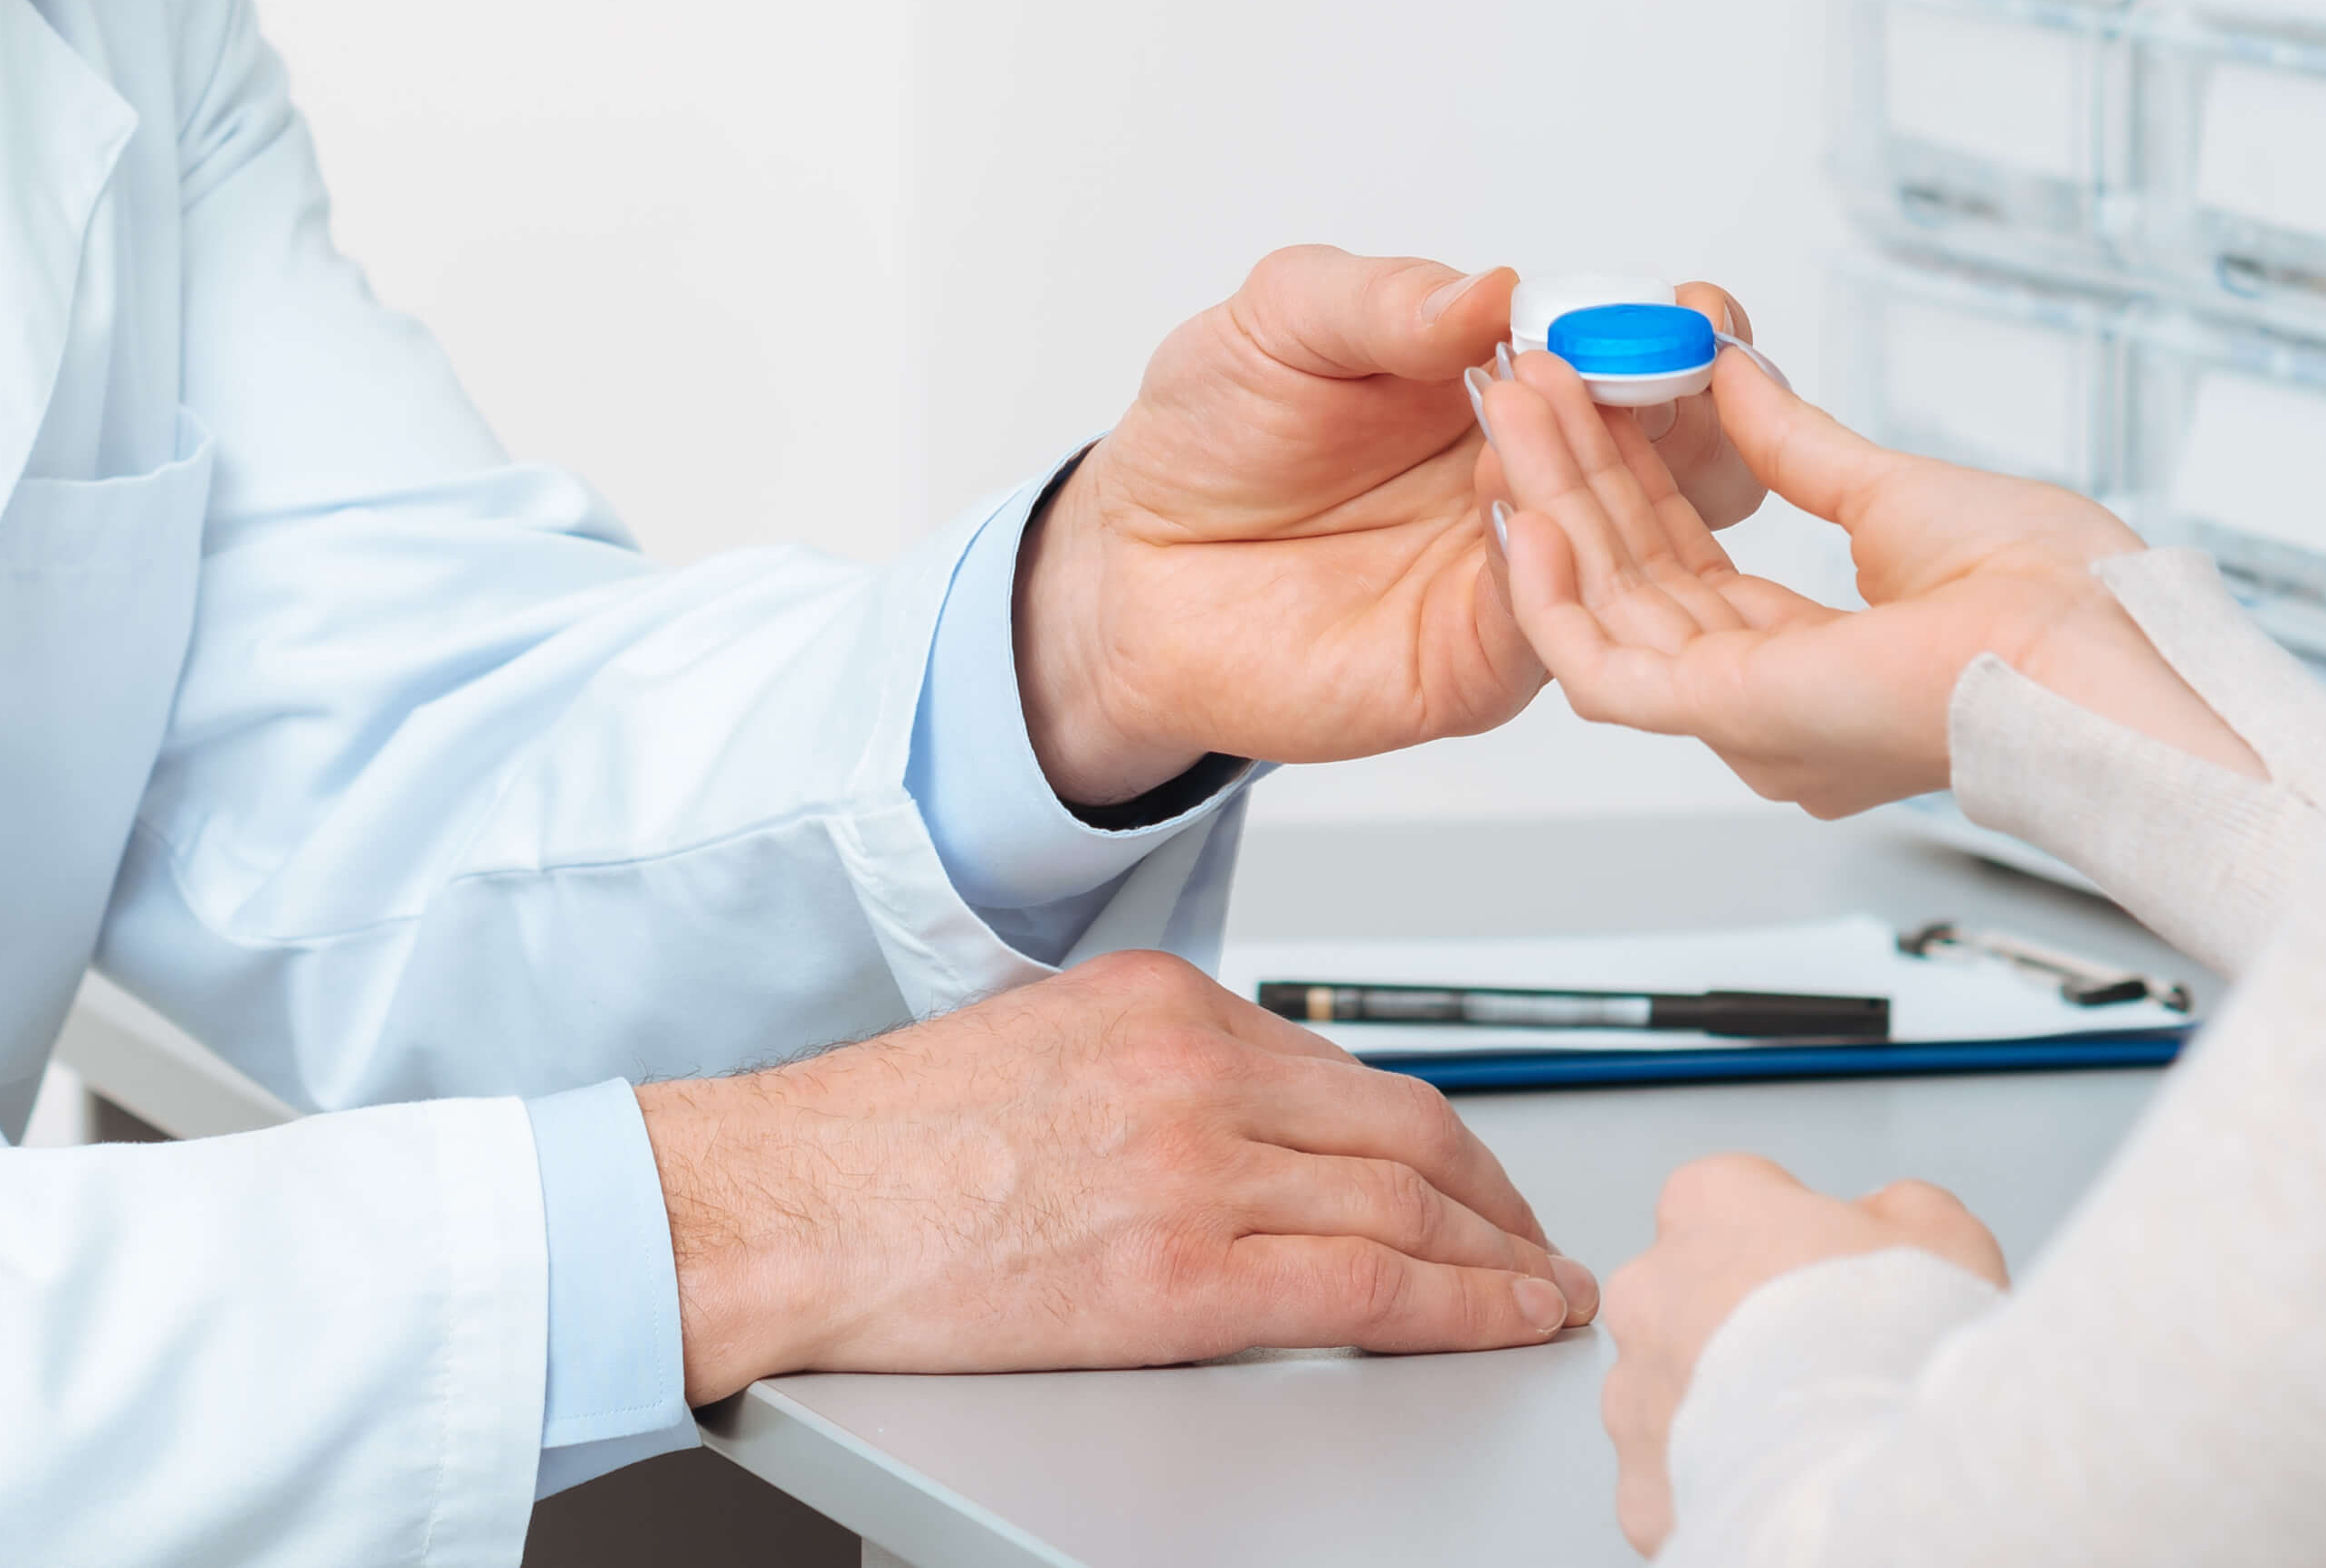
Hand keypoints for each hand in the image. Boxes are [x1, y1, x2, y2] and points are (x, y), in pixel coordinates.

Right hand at [642, 950, 1595, 1394]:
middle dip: (1496, 1191)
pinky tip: (1502, 1322)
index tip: (1472, 1171)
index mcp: (1162, 1003)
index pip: (1343, 1068)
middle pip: (1405, 1126)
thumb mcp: (1037, 1047)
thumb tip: (1232, 1122)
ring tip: (1540, 1292)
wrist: (785, 1205)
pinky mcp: (1178, 1274)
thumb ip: (1146, 1072)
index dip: (1437, 1131)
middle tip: (1538, 1238)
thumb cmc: (877, 1147)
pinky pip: (1366, 1286)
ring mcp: (1194, 1167)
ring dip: (1500, 1257)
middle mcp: (1195, 1067)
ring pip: (1407, 1204)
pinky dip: (1460, 1305)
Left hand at [1017, 252, 1765, 799]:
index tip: (1683, 311)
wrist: (1136, 569)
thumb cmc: (1216, 429)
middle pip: (1683, 453)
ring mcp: (1524, 570)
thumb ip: (1387, 302)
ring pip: (1639, 544)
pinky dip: (1551, 571)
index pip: (1641, 350)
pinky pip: (1554, 627)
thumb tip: (1496, 287)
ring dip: (1619, 479)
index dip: (1675, 329)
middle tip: (1649, 367)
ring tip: (1545, 424)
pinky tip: (1512, 515)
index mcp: (1517, 377)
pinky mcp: (1482, 660)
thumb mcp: (1282, 321)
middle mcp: (1544, 475)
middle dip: (1689, 407)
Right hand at [1486, 344, 2246, 815]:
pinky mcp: (1732, 715)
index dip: (1628, 486)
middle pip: (1636, 587)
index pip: (1689, 576)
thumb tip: (1732, 376)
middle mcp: (1772, 714)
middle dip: (1574, 480)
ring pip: (1607, 613)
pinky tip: (1526, 513)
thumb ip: (1797, 449)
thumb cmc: (2050, 597)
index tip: (1585, 405)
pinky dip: (1549, 597)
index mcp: (1819, 677)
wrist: (2093, 642)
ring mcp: (1748, 721)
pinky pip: (1597, 671)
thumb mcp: (1893, 493)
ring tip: (1514, 411)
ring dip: (1552, 506)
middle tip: (1524, 388)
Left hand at [1604, 1154, 2008, 1550]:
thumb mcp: (1943, 1235)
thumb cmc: (1900, 1350)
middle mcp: (1649, 1293)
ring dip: (1721, 1412)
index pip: (1731, 1200)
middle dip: (1739, 1327)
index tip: (1832, 1279)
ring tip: (1804, 1442)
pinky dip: (1714, 1490)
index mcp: (1710, 1209)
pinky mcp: (1640, 1489)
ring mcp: (1635, 1397)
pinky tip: (1779, 1493)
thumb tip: (1884, 1220)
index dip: (1791, 1243)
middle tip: (1818, 1367)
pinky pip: (1671, 1482)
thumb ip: (1898, 1210)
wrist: (1875, 1480)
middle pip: (1687, 1297)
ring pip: (1672, 1396)